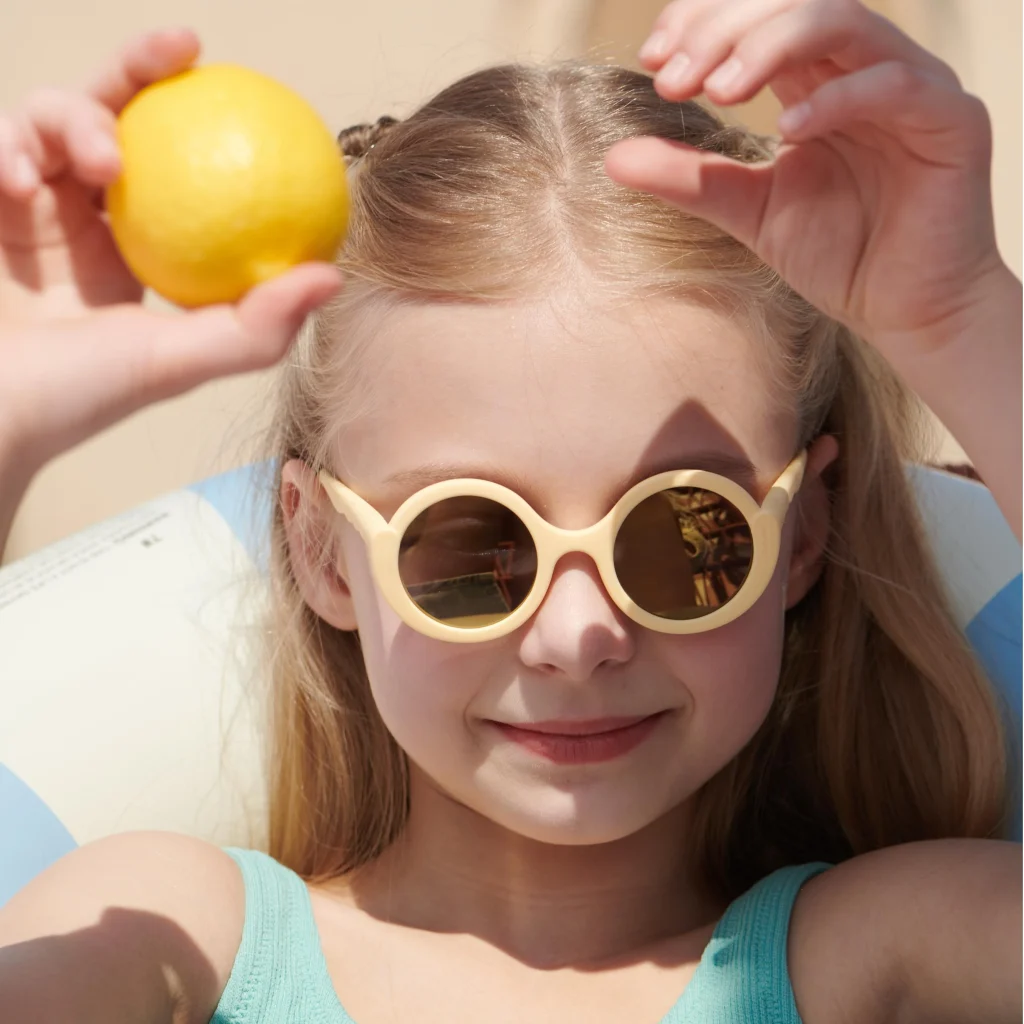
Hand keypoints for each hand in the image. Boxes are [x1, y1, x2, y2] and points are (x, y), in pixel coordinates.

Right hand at [0, 28, 341, 474]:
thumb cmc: (82, 394)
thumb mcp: (184, 360)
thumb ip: (256, 325)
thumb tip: (332, 276)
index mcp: (141, 247)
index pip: (181, 168)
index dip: (210, 124)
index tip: (249, 94)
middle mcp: (87, 217)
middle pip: (117, 113)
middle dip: (143, 67)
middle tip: (180, 50)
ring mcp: (30, 203)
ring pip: (55, 114)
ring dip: (78, 119)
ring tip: (101, 163)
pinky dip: (7, 146)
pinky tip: (21, 179)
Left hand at [604, 0, 1008, 362]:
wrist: (903, 311)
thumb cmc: (838, 254)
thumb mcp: (748, 210)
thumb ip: (689, 178)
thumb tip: (612, 157)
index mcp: (814, 79)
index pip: (756, 15)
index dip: (702, 21)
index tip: (654, 61)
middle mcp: (861, 67)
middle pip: (791, 3)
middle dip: (722, 30)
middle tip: (673, 78)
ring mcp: (910, 86)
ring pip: (840, 21)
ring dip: (770, 45)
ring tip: (718, 92)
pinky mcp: (951, 119)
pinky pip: (894, 84)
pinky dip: (836, 98)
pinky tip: (787, 129)